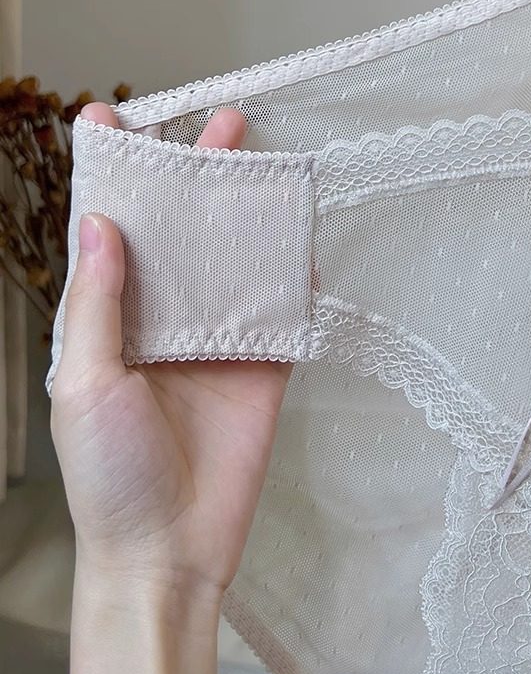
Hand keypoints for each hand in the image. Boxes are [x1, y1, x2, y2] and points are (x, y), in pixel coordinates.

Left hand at [50, 103, 292, 604]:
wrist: (169, 552)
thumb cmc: (109, 478)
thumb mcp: (84, 384)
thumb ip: (99, 304)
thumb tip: (103, 224)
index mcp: (110, 323)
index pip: (110, 236)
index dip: (110, 179)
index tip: (109, 121)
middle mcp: (164, 323)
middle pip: (182, 234)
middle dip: (195, 176)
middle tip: (219, 125)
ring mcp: (217, 343)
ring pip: (234, 263)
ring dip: (247, 214)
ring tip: (262, 162)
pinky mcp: (263, 368)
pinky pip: (282, 313)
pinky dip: (294, 276)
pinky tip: (302, 240)